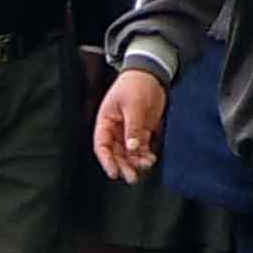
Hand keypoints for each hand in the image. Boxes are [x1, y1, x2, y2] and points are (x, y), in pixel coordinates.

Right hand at [94, 67, 166, 182]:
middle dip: (123, 166)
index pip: (102, 145)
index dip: (106, 160)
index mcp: (106, 121)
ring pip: (129, 153)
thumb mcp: (134, 106)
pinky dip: (145, 155)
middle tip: (132, 178)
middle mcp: (115, 129)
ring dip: (135, 162)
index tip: (113, 173)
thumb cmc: (136, 84)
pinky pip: (141, 148)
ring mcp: (128, 131)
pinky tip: (150, 159)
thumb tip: (132, 148)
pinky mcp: (141, 132)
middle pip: (116, 153)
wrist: (151, 74)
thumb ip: (133, 128)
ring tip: (145, 166)